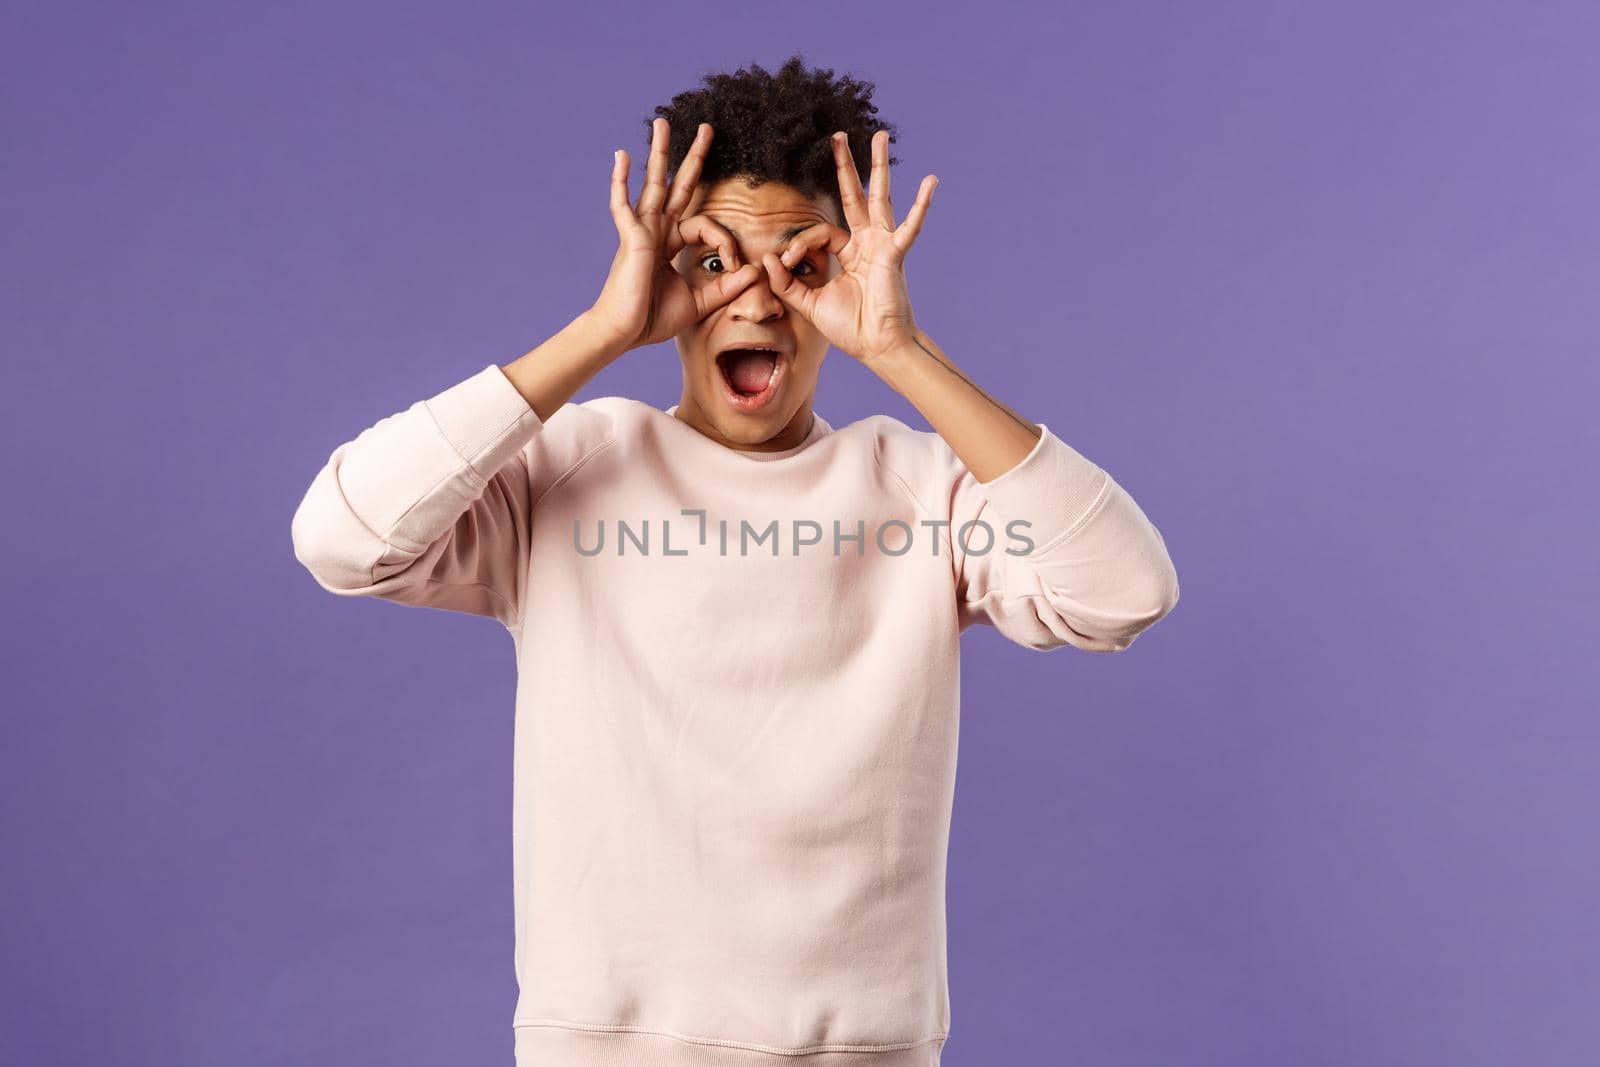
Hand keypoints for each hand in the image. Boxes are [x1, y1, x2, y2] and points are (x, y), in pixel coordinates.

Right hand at [588, 118, 760, 353]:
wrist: (624, 333)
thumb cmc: (652, 319)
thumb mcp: (700, 302)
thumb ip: (726, 287)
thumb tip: (754, 272)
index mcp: (669, 244)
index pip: (705, 225)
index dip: (725, 241)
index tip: (733, 265)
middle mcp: (656, 231)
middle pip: (678, 186)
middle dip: (693, 157)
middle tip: (707, 128)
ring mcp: (641, 231)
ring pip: (654, 184)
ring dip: (659, 153)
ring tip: (663, 123)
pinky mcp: (630, 238)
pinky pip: (623, 204)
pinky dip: (620, 180)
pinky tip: (622, 155)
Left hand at [758, 129, 937, 363]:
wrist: (876, 346)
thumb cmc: (849, 327)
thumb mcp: (809, 304)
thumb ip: (787, 283)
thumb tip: (766, 261)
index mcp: (847, 253)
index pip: (819, 232)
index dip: (798, 244)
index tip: (786, 262)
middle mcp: (865, 243)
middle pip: (853, 196)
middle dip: (844, 167)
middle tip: (836, 136)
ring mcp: (882, 245)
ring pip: (878, 198)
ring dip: (877, 167)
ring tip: (878, 136)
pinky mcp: (894, 254)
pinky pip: (909, 227)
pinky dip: (921, 205)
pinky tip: (931, 181)